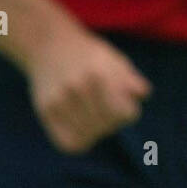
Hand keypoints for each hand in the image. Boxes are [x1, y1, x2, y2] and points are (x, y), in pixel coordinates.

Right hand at [26, 26, 151, 153]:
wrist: (49, 45)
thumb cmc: (90, 56)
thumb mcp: (116, 61)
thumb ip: (131, 80)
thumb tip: (142, 94)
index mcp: (100, 73)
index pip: (126, 114)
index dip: (128, 112)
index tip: (124, 104)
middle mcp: (78, 87)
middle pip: (107, 125)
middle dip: (113, 122)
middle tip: (108, 112)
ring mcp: (59, 100)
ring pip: (88, 136)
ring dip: (96, 131)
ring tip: (94, 118)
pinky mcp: (45, 110)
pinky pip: (68, 142)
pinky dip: (79, 140)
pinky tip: (82, 129)